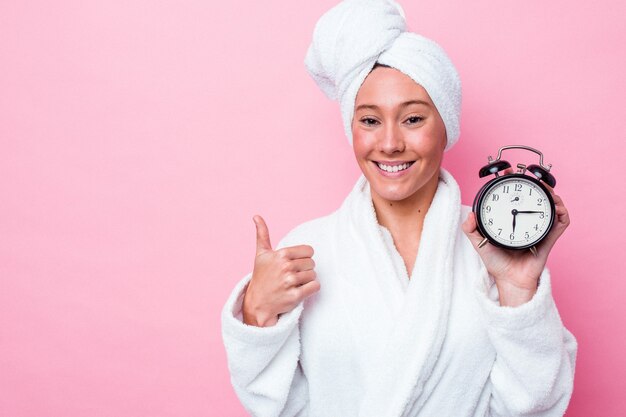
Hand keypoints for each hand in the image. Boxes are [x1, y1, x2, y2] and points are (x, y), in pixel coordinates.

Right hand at [242, 215, 319, 326]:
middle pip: (312, 263)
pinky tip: (299, 291)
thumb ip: (262, 234)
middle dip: (304, 270)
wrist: (258, 303)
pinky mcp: (295, 296)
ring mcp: (290, 282)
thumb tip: (256, 216)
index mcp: (281, 254)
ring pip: (314, 275)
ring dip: (307, 280)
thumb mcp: (261, 254)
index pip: (309, 251)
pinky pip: (315, 287)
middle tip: (292, 276)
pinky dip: (311, 289)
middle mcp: (285, 267)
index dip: (303, 258)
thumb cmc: (261, 276)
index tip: (293, 264)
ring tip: (294, 284)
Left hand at [462, 169, 570, 305]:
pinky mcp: (549, 238)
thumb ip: (470, 229)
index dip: (515, 183)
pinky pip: (561, 223)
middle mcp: (527, 221)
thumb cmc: (496, 262)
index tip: (508, 171)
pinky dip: (562, 213)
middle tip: (531, 176)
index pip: (516, 197)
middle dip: (537, 184)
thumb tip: (469, 213)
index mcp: (512, 219)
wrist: (509, 280)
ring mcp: (540, 229)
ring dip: (552, 195)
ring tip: (547, 190)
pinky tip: (557, 207)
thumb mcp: (479, 242)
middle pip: (536, 198)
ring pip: (552, 206)